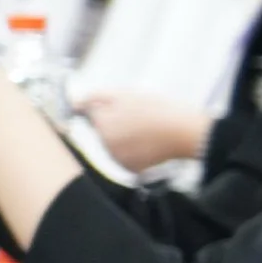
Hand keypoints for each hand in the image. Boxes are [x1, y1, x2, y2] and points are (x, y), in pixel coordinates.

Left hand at [76, 90, 212, 171]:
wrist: (185, 133)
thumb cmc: (158, 110)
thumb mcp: (126, 94)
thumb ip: (97, 97)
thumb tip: (75, 103)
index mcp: (100, 122)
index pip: (92, 114)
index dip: (108, 108)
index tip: (125, 109)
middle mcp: (104, 143)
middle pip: (101, 131)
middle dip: (114, 125)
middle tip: (139, 119)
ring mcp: (117, 158)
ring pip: (113, 145)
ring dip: (123, 139)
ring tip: (146, 131)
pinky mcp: (131, 169)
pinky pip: (124, 159)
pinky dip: (133, 153)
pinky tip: (148, 145)